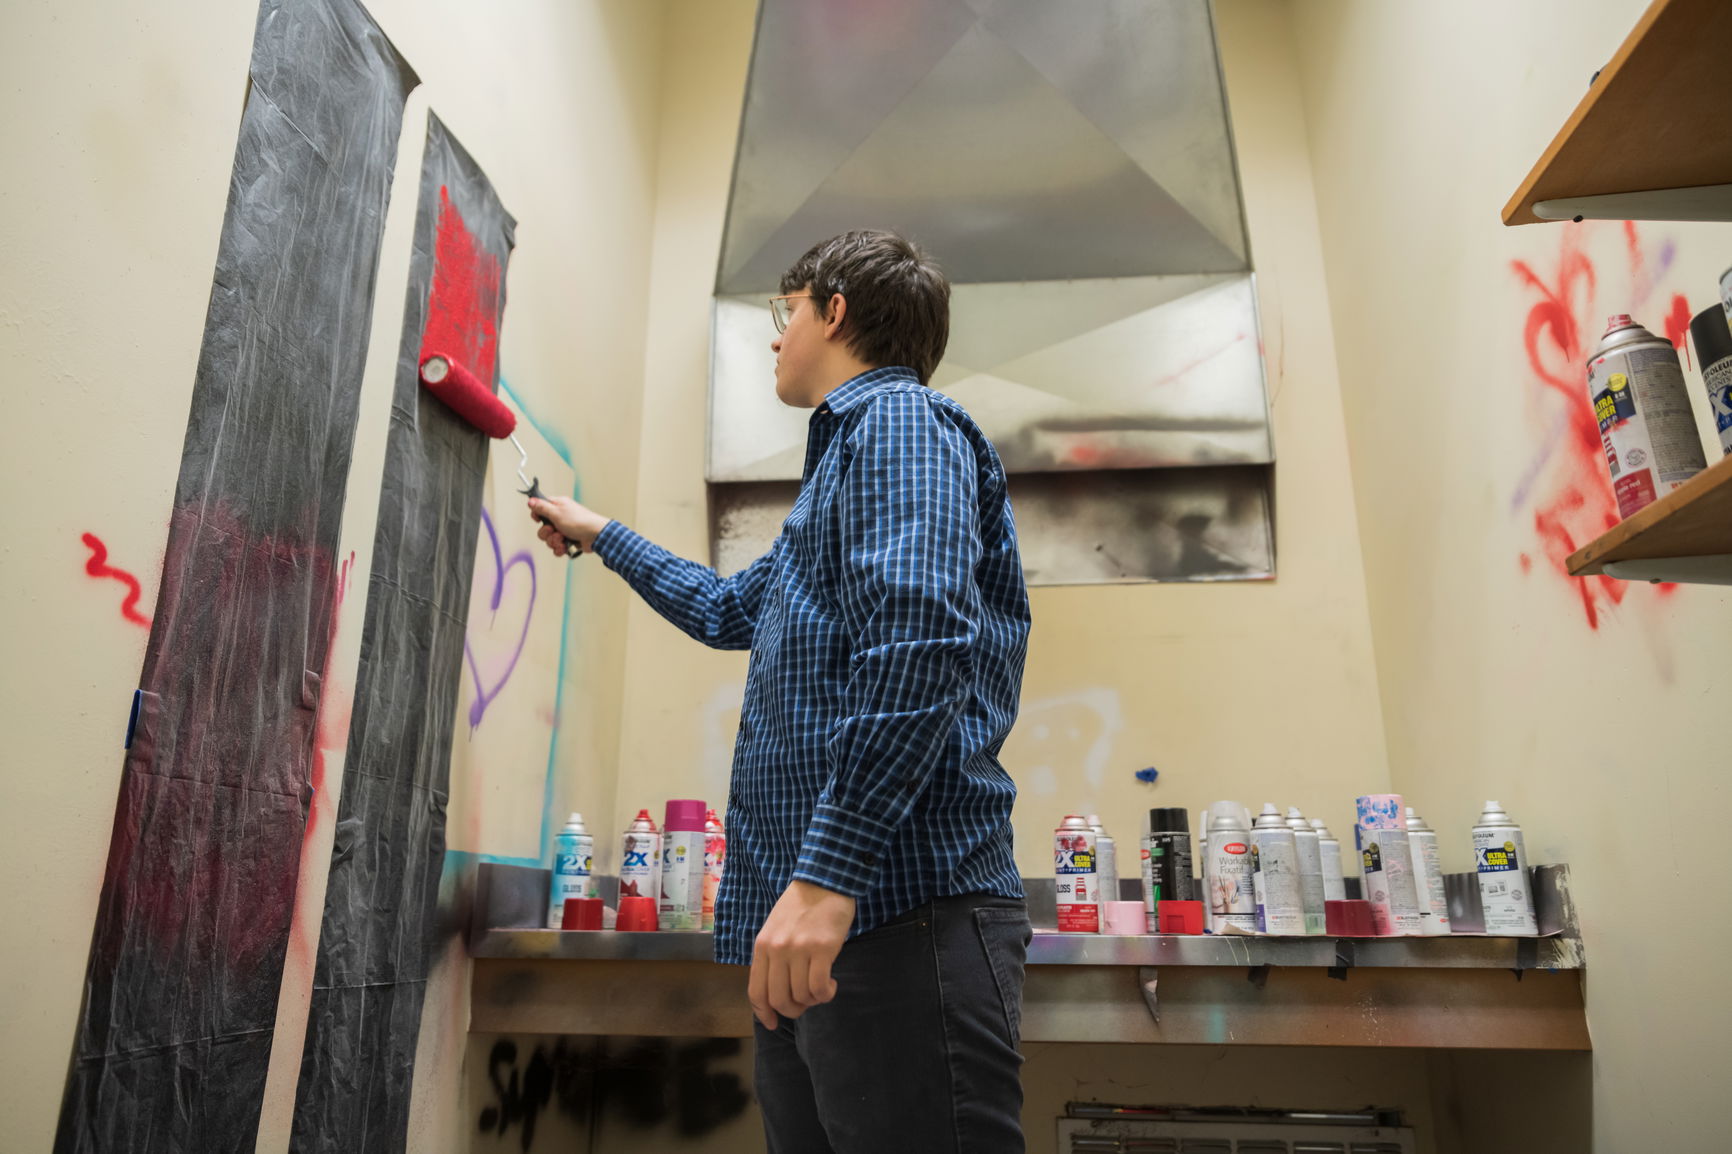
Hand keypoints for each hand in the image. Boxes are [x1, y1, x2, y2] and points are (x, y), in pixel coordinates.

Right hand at [528, 496, 609, 556]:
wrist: (595, 536)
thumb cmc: (579, 521)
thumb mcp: (557, 512)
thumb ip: (542, 507)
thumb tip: (531, 500)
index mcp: (558, 506)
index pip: (541, 508)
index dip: (537, 515)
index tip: (539, 519)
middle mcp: (560, 517)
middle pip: (543, 527)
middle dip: (546, 532)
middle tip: (554, 530)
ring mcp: (564, 530)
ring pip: (549, 539)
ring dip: (554, 541)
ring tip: (562, 539)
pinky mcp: (568, 541)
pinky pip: (556, 547)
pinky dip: (559, 548)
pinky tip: (565, 546)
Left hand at [748, 881, 856, 1029]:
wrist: (824, 882)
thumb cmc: (801, 907)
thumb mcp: (775, 930)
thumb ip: (772, 958)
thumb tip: (775, 993)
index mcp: (762, 946)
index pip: (756, 991)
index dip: (764, 1014)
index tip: (772, 1023)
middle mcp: (777, 950)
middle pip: (779, 999)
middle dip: (792, 1010)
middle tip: (805, 1004)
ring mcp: (799, 949)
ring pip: (801, 996)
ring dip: (813, 1001)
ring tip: (821, 989)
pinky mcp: (823, 948)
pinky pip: (819, 987)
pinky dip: (826, 994)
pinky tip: (831, 985)